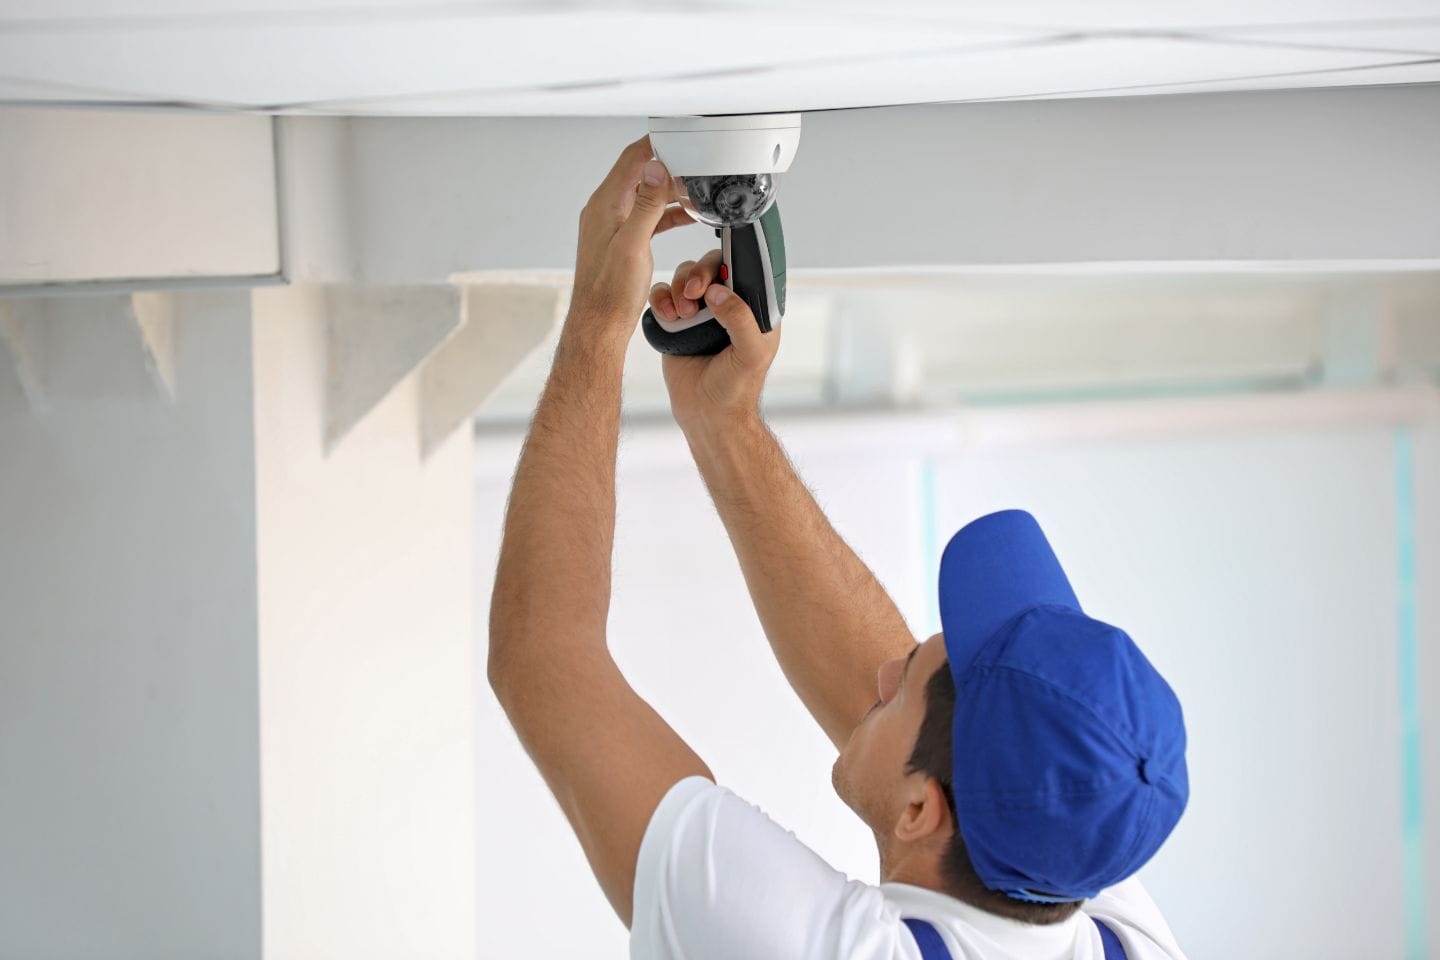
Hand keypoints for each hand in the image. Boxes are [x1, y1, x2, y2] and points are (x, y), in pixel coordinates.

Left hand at [568, 136, 693, 342]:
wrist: (600, 324)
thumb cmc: (610, 292)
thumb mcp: (634, 243)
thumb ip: (646, 204)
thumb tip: (655, 168)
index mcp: (605, 205)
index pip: (632, 159)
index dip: (656, 144)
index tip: (679, 137)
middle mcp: (606, 211)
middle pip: (640, 174)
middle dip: (669, 168)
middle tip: (695, 168)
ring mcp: (613, 225)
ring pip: (645, 196)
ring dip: (669, 192)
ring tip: (696, 192)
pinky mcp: (621, 241)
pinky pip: (646, 217)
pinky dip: (665, 213)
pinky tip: (686, 216)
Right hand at [649, 250, 780, 432]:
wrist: (707, 415)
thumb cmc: (736, 389)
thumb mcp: (750, 354)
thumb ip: (740, 319)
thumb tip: (717, 291)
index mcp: (752, 308)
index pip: (743, 269)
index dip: (728, 264)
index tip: (715, 279)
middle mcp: (726, 305)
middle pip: (710, 266)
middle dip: (698, 273)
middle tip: (692, 293)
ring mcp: (700, 313)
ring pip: (684, 276)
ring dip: (678, 287)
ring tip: (682, 315)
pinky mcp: (676, 323)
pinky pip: (663, 295)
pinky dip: (660, 298)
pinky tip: (668, 316)